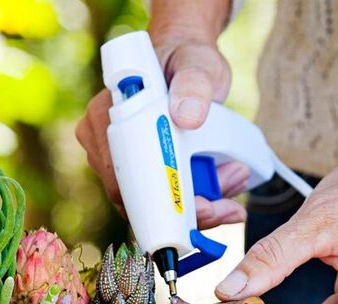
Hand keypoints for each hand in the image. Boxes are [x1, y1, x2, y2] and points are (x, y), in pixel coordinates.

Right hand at [75, 37, 246, 228]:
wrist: (187, 62)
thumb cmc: (186, 60)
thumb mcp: (197, 65)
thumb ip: (194, 84)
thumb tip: (186, 116)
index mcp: (103, 119)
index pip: (122, 182)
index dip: (158, 205)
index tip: (201, 207)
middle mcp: (103, 146)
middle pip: (140, 203)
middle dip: (190, 210)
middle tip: (230, 206)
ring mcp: (120, 164)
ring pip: (156, 206)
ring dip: (201, 206)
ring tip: (235, 182)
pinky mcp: (141, 174)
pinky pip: (165, 202)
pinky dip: (198, 203)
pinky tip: (224, 197)